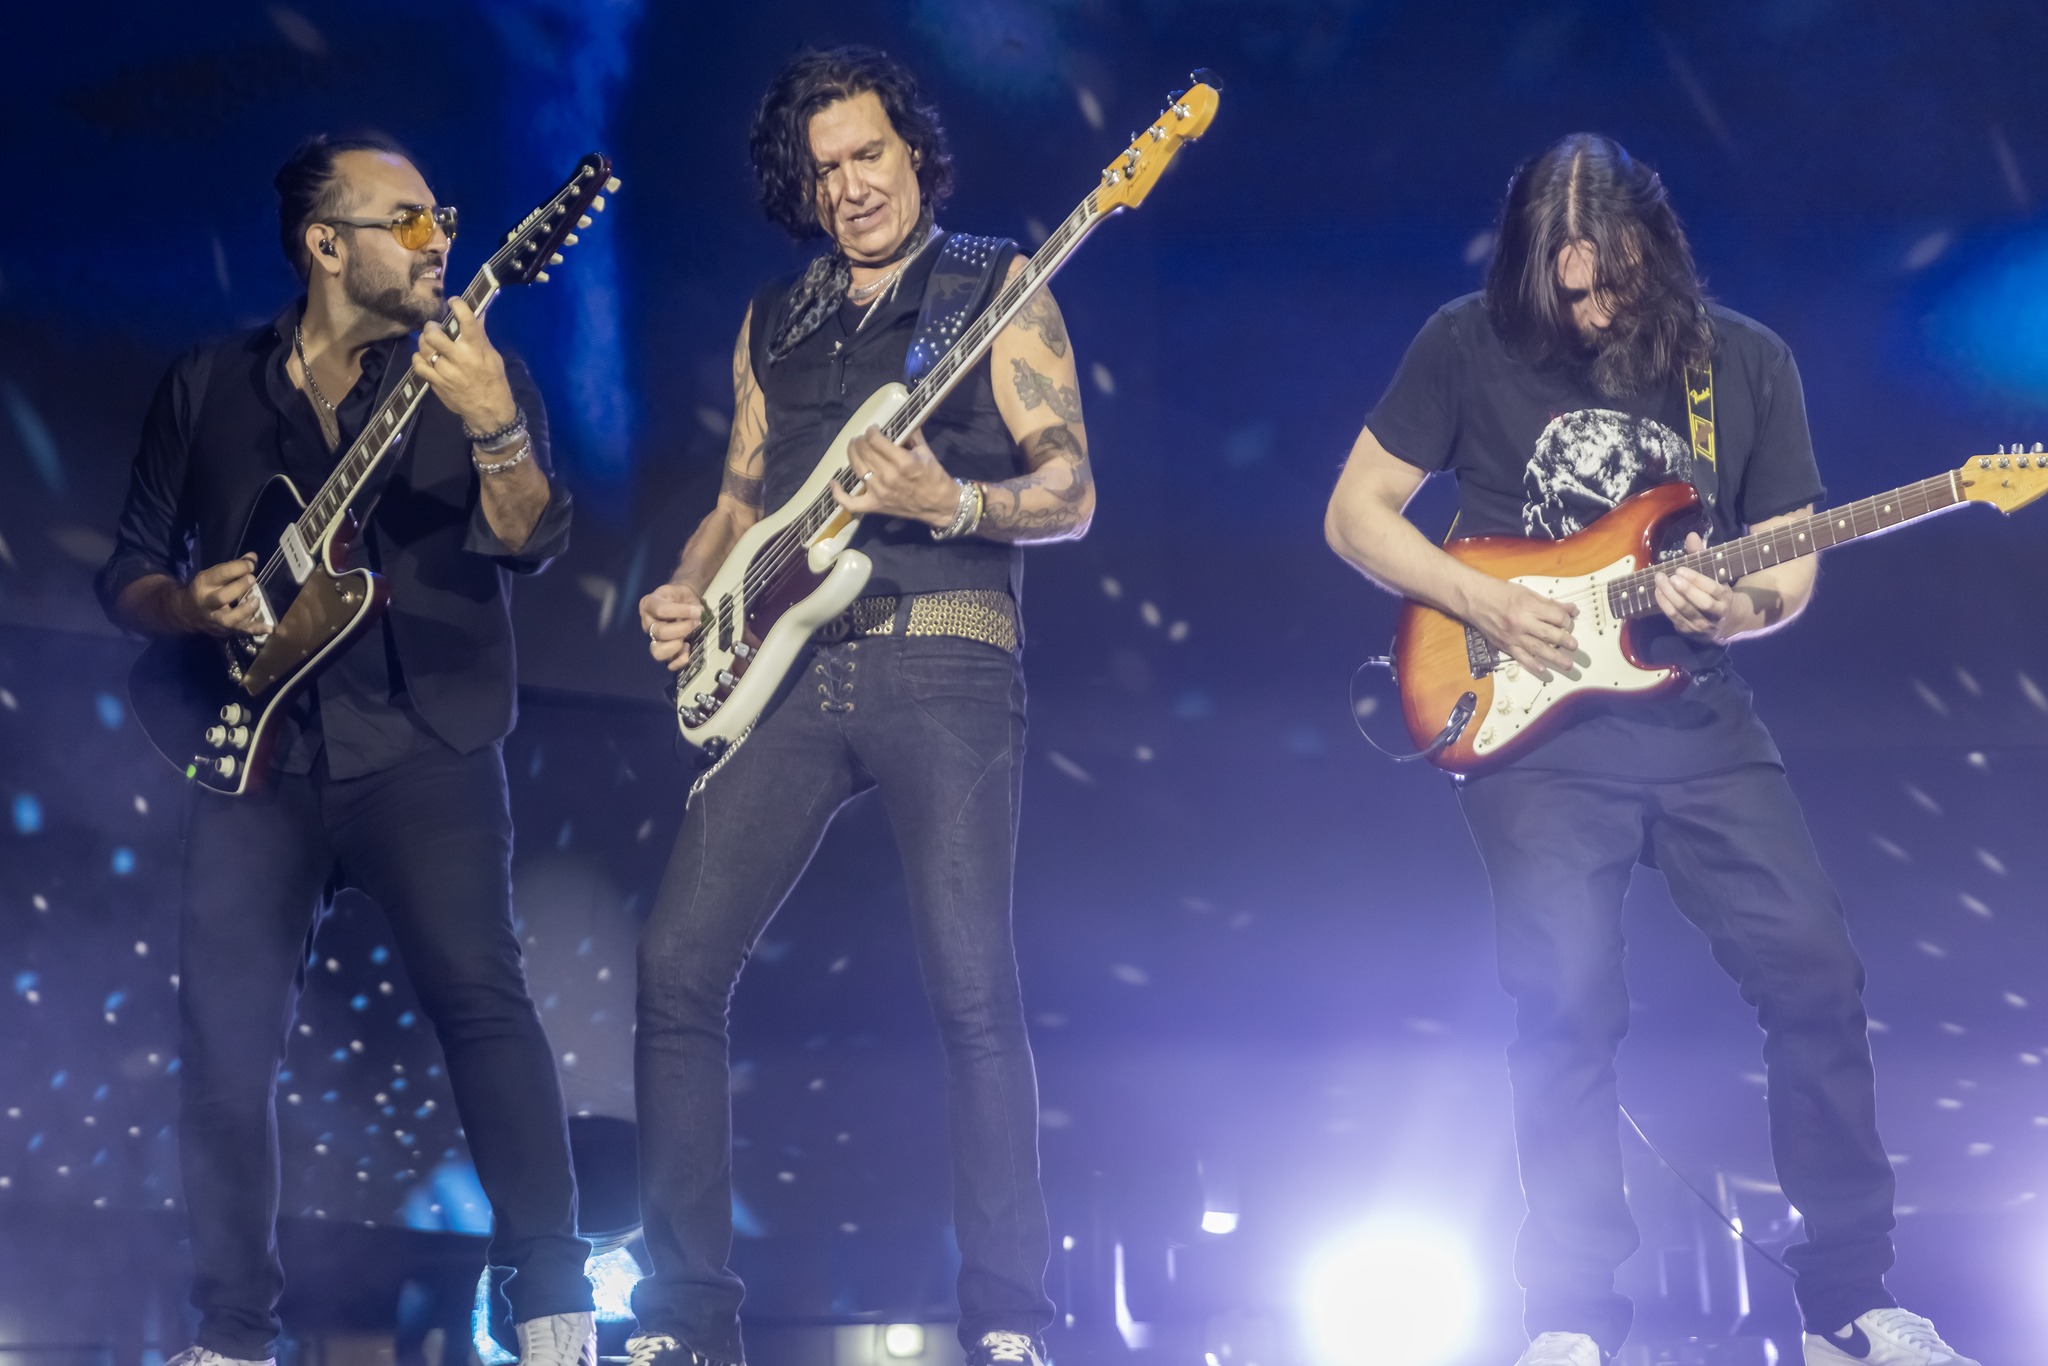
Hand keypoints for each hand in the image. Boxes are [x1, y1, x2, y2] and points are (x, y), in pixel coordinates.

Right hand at [180, 555, 262, 636]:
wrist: (189, 613)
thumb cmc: (206, 590)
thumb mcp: (213, 575)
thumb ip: (233, 567)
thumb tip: (253, 557)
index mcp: (204, 584)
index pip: (219, 575)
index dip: (236, 568)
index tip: (251, 564)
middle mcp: (208, 603)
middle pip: (221, 598)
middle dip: (238, 588)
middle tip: (252, 579)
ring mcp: (217, 619)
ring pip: (229, 619)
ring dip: (245, 610)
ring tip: (257, 601)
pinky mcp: (226, 629)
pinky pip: (242, 631)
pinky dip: (256, 630)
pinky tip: (269, 628)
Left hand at [413, 298, 515, 433]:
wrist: (488, 411)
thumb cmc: (493, 381)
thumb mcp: (492, 357)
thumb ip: (481, 336)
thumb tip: (477, 313)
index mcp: (476, 350)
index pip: (467, 321)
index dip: (458, 306)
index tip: (454, 302)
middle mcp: (459, 358)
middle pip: (434, 335)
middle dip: (432, 327)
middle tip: (435, 328)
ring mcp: (445, 372)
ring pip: (424, 348)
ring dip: (425, 341)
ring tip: (430, 342)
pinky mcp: (435, 383)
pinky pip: (418, 365)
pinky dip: (419, 357)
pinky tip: (425, 357)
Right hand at [640, 582, 704, 672]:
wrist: (680, 601)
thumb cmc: (679, 596)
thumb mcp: (681, 591)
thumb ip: (687, 603)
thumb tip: (696, 614)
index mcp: (649, 605)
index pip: (660, 610)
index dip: (680, 611)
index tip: (697, 611)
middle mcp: (648, 623)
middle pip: (659, 632)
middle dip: (681, 629)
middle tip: (694, 623)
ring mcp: (653, 639)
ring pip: (657, 651)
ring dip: (675, 647)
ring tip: (686, 640)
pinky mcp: (663, 650)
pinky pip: (667, 663)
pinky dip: (678, 661)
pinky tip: (687, 652)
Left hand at [831, 425, 958, 525]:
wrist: (940, 505)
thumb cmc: (934, 477)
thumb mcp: (926, 452)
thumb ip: (912, 436)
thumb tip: (900, 422)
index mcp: (902, 462)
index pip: (875, 440)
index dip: (871, 431)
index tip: (874, 428)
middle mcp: (888, 476)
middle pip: (864, 451)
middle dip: (861, 440)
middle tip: (863, 437)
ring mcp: (878, 492)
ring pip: (857, 468)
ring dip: (852, 453)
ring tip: (854, 447)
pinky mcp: (874, 505)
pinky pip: (850, 503)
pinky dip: (838, 494)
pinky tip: (834, 482)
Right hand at [1468, 576, 1579, 679]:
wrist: (1475, 599)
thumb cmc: (1501, 593)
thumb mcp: (1527, 593)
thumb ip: (1549, 604)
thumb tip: (1570, 610)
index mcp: (1529, 605)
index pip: (1556, 616)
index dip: (1566, 620)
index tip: (1568, 622)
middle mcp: (1522, 621)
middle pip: (1550, 634)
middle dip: (1565, 641)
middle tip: (1574, 647)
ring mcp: (1513, 635)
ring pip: (1538, 649)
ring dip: (1555, 658)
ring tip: (1568, 665)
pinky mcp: (1505, 644)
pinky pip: (1521, 657)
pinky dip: (1533, 664)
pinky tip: (1543, 670)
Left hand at [1654, 532, 1736, 640]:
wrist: (1725, 623)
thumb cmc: (1716, 592)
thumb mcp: (1714, 574)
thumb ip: (1702, 555)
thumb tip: (1691, 536)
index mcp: (1726, 598)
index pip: (1713, 589)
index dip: (1697, 580)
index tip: (1680, 569)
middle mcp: (1716, 614)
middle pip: (1701, 603)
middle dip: (1684, 590)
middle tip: (1669, 577)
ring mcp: (1702, 625)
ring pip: (1685, 611)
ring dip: (1670, 596)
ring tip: (1659, 580)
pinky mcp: (1689, 631)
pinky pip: (1674, 618)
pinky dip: (1664, 604)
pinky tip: (1658, 592)